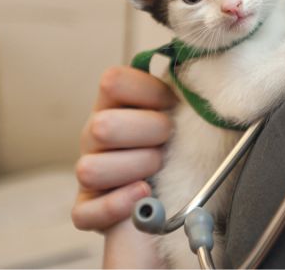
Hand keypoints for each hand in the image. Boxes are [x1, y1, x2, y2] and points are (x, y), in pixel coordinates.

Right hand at [72, 66, 175, 231]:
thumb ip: (182, 87)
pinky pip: (85, 213)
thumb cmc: (177, 139)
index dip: (148, 91)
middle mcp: (95, 134)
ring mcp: (89, 171)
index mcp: (114, 103)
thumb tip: (199, 71)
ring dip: (134, 169)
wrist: (173, 184)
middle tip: (168, 138)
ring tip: (158, 171)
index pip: (113, 81)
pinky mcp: (88, 209)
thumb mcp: (180, 107)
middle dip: (147, 132)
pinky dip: (116, 206)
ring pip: (90, 170)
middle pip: (102, 126)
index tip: (171, 103)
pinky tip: (142, 196)